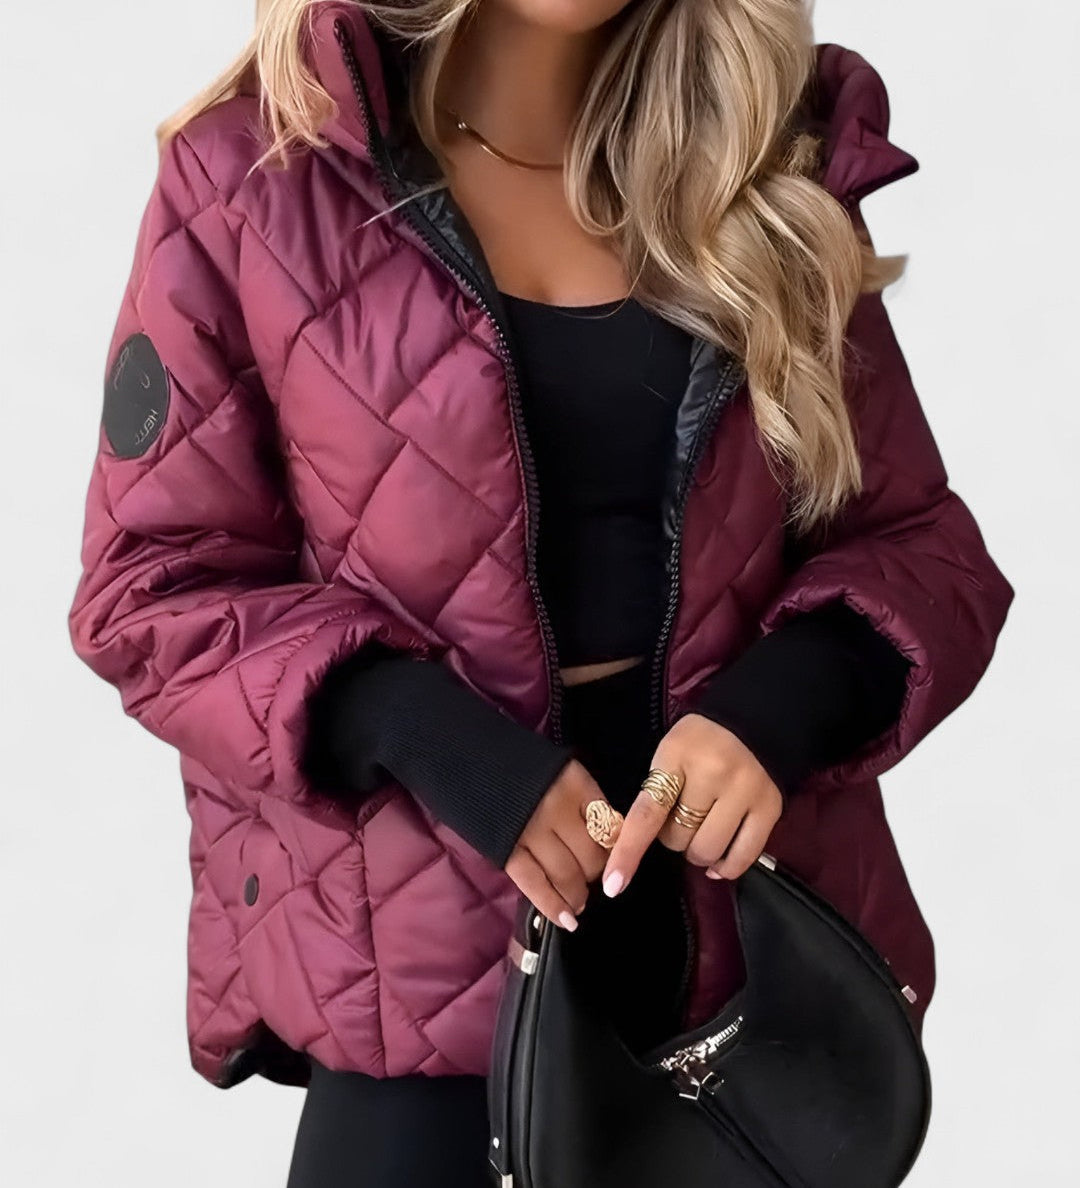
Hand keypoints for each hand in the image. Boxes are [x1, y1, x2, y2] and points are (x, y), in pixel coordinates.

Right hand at [505, 758, 613, 931]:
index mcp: (575, 784)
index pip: (610, 828)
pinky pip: (536, 885)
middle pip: (592, 856)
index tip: (615, 861)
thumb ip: (584, 801)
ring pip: (567, 875)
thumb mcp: (560, 771)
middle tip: (594, 880)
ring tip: (579, 901)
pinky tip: (567, 920)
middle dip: (596, 874)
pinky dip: (553, 906)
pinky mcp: (507, 851)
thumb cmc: (519, 765)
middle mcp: (557, 808)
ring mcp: (531, 832)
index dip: (617, 851)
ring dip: (578, 894)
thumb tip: (608, 839)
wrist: (464, 757)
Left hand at [601, 713, 782, 896]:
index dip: (628, 852)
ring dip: (697, 852)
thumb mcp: (668, 754)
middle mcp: (712, 774)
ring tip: (702, 830)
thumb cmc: (700, 742)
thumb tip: (631, 846)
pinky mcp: (770, 808)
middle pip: (678, 838)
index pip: (647, 814)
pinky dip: (726, 867)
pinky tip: (719, 860)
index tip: (612, 885)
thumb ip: (654, 794)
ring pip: (708, 851)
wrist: (755, 720)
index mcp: (676, 757)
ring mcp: (744, 792)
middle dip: (672, 837)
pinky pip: (742, 857)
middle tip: (681, 816)